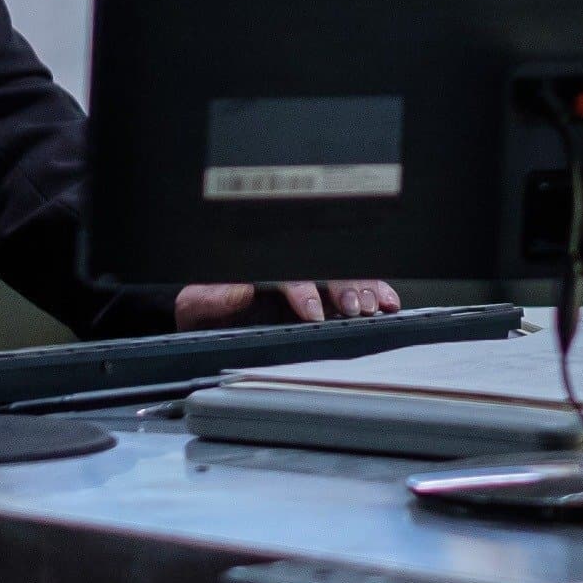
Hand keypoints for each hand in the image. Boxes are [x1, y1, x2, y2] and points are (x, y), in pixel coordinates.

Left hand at [175, 279, 402, 329]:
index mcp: (260, 267)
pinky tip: (386, 300)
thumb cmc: (202, 307)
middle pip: (325, 267)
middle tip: (355, 308)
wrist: (201, 316)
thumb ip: (212, 297)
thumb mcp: (196, 305)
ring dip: (363, 286)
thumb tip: (240, 289)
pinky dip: (374, 289)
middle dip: (345, 285)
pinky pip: (352, 281)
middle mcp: (286, 266)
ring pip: (343, 271)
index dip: (305, 290)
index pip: (289, 272)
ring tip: (373, 305)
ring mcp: (305, 276)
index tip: (314, 311)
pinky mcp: (319, 290)